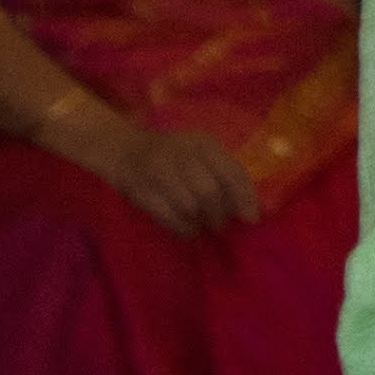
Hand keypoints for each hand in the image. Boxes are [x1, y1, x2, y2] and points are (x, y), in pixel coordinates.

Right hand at [47, 101, 261, 237]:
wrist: (123, 148)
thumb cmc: (171, 152)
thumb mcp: (200, 150)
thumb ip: (223, 170)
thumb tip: (250, 205)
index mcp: (203, 143)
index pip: (231, 172)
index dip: (244, 197)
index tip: (251, 218)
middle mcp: (183, 154)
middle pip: (210, 192)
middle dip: (220, 213)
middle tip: (222, 224)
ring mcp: (159, 172)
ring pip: (189, 205)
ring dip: (202, 221)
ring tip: (205, 227)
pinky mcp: (141, 190)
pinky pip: (167, 215)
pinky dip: (182, 227)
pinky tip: (189, 230)